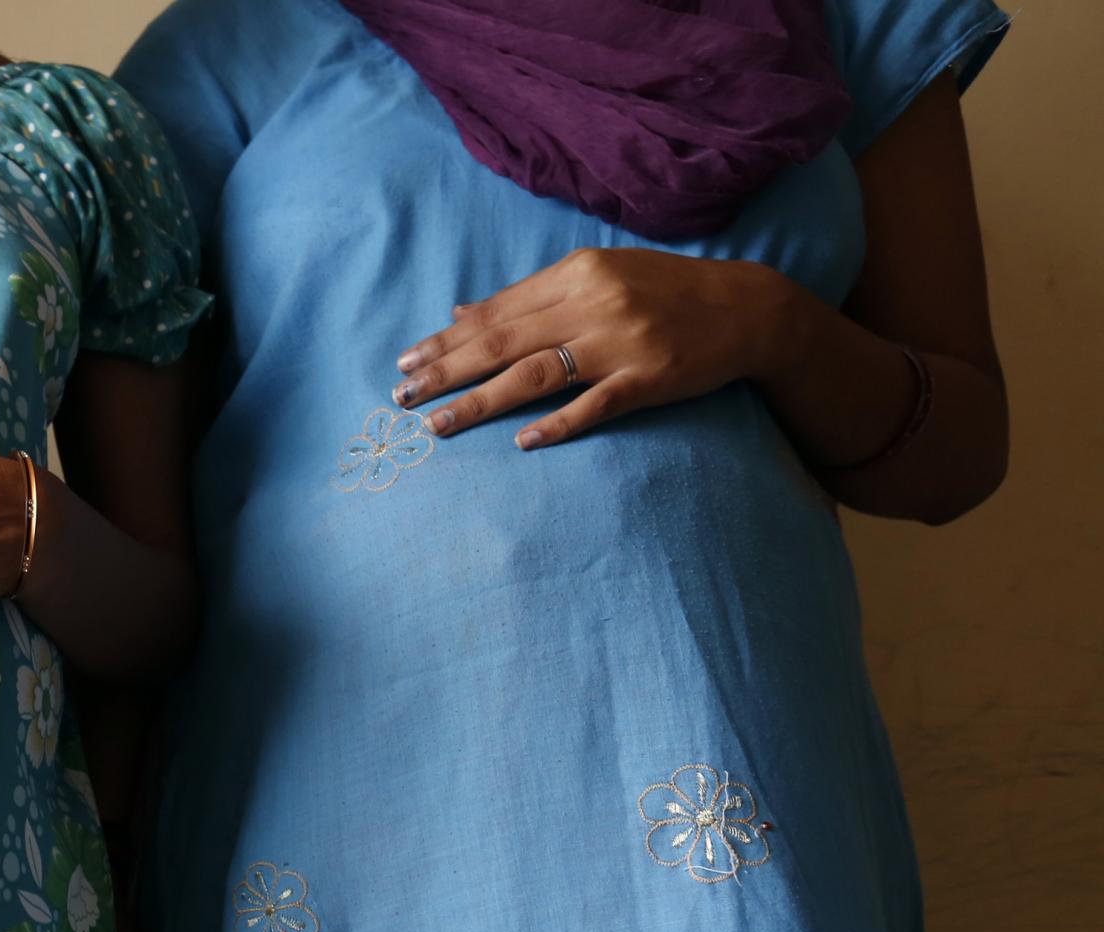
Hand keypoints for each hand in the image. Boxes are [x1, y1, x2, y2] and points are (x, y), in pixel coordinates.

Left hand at [391, 247, 800, 449]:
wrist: (746, 308)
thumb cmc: (662, 292)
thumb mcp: (596, 277)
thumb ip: (531, 297)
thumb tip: (462, 314)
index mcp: (577, 273)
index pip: (495, 313)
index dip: (445, 340)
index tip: (404, 360)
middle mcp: (594, 303)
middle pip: (503, 343)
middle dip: (445, 371)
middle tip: (401, 397)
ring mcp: (622, 343)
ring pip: (535, 375)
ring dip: (480, 402)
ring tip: (438, 425)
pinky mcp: (649, 379)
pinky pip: (594, 405)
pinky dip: (557, 423)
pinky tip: (520, 440)